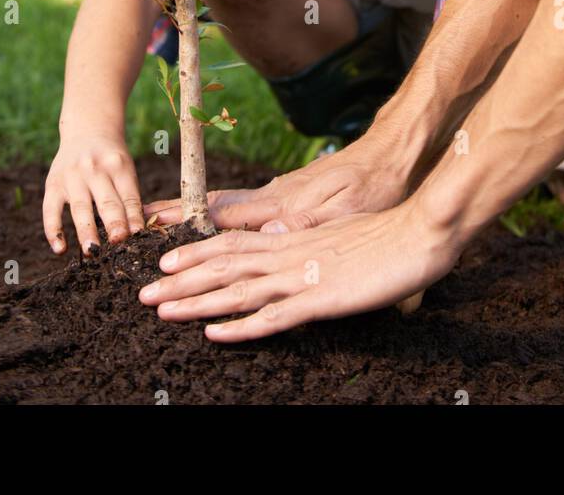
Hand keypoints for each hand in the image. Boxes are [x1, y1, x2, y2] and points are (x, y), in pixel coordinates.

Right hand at [43, 133, 144, 255]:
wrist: (87, 129)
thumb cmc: (112, 158)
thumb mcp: (125, 168)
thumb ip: (128, 196)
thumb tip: (135, 233)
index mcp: (118, 166)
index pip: (129, 196)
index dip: (134, 217)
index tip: (138, 237)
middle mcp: (95, 169)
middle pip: (107, 202)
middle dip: (114, 224)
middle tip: (118, 244)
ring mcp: (73, 176)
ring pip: (81, 207)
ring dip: (86, 231)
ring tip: (92, 251)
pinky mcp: (53, 183)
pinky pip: (51, 210)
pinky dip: (53, 230)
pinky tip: (59, 249)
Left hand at [137, 198, 458, 340]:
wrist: (420, 232)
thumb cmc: (386, 235)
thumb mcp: (338, 235)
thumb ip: (309, 243)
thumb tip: (283, 246)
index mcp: (293, 239)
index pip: (233, 243)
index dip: (196, 251)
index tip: (164, 260)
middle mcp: (289, 254)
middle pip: (223, 265)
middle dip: (180, 279)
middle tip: (143, 291)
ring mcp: (303, 276)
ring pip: (237, 289)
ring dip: (195, 300)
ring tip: (161, 309)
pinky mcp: (321, 299)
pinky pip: (274, 315)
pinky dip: (241, 325)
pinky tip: (214, 332)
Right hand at [141, 136, 407, 233]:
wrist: (392, 154)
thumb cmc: (375, 184)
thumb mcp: (347, 209)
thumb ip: (305, 222)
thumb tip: (268, 235)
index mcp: (281, 207)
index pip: (222, 215)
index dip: (185, 221)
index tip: (150, 222)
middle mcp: (273, 200)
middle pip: (214, 211)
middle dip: (175, 220)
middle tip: (137, 225)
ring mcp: (281, 198)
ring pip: (227, 211)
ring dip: (194, 223)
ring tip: (162, 230)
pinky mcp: (293, 200)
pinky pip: (248, 212)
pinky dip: (222, 220)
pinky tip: (215, 230)